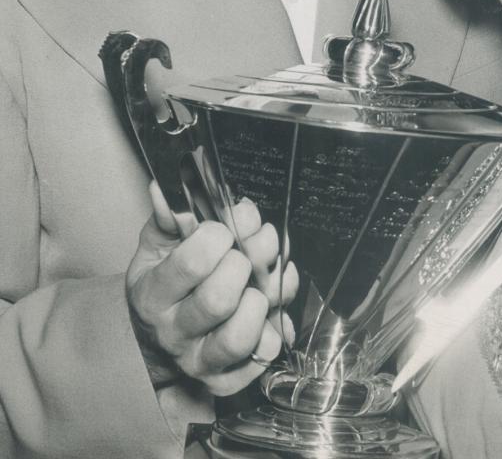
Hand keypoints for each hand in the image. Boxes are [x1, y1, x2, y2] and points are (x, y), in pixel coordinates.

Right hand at [126, 182, 298, 395]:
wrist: (156, 337)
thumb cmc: (164, 283)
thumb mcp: (157, 247)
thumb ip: (167, 218)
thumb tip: (165, 191)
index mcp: (154, 295)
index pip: (191, 263)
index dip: (218, 235)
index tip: (224, 227)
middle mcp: (175, 332)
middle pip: (219, 298)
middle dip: (247, 261)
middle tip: (252, 247)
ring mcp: (201, 360)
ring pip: (241, 336)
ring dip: (264, 296)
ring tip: (263, 277)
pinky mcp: (227, 379)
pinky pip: (263, 357)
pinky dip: (278, 326)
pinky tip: (271, 303)